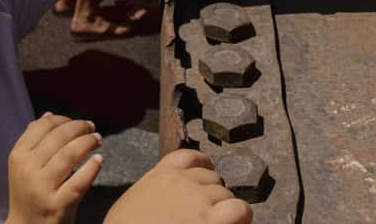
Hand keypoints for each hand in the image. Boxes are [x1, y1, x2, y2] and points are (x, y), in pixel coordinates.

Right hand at [6, 113, 102, 223]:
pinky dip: (92, 168)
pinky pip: (78, 182)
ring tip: (97, 139)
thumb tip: (49, 115)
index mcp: (18, 156)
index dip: (62, 119)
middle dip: (78, 127)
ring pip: (69, 155)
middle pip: (57, 138)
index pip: (41, 127)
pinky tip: (99, 159)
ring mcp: (42, 188)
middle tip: (91, 127)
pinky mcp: (57, 205)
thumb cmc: (28, 192)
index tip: (75, 121)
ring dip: (87, 142)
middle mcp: (28, 170)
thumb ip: (34, 140)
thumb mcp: (23, 165)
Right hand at [104, 150, 251, 223]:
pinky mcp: (212, 221)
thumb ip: (154, 192)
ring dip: (224, 209)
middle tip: (206, 216)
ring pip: (226, 194)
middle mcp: (181, 182)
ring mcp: (198, 199)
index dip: (202, 169)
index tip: (204, 182)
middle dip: (212, 196)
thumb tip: (170, 203)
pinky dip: (241, 218)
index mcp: (159, 176)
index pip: (190, 158)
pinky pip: (240, 209)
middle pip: (212, 179)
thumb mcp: (133, 203)